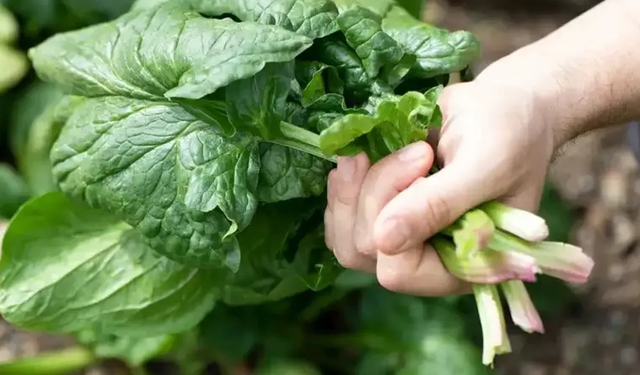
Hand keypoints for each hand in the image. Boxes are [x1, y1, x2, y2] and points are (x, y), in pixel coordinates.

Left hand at [324, 79, 555, 295]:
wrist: (500, 106)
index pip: (399, 271)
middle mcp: (426, 260)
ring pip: (343, 236)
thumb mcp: (484, 166)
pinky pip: (339, 216)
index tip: (423, 162)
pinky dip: (343, 185)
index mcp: (461, 267)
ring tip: (377, 152)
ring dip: (352, 189)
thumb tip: (384, 240)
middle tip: (416, 150)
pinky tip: (359, 157)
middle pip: (362, 250)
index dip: (396, 220)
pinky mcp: (379, 213)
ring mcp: (399, 238)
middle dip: (376, 193)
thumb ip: (439, 204)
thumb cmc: (508, 134)